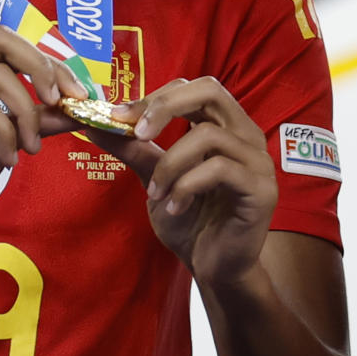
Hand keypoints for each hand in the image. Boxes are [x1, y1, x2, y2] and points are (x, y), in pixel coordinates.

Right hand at [0, 26, 89, 229]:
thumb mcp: (10, 137)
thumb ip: (39, 118)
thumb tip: (80, 109)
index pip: (9, 42)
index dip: (47, 61)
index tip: (77, 93)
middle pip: (0, 39)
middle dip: (40, 66)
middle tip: (61, 101)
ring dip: (25, 114)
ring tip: (32, 148)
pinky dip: (4, 133)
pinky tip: (8, 160)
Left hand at [87, 77, 275, 287]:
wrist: (214, 268)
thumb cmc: (190, 221)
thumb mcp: (155, 180)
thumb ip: (134, 150)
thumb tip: (95, 123)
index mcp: (225, 126)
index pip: (194, 87)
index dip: (156, 97)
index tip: (120, 118)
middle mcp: (246, 135)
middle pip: (210, 90)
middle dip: (165, 107)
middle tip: (137, 135)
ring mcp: (257, 161)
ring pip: (208, 135)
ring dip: (170, 164)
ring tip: (155, 193)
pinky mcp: (261, 189)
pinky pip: (220, 170)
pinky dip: (187, 186)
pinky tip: (175, 208)